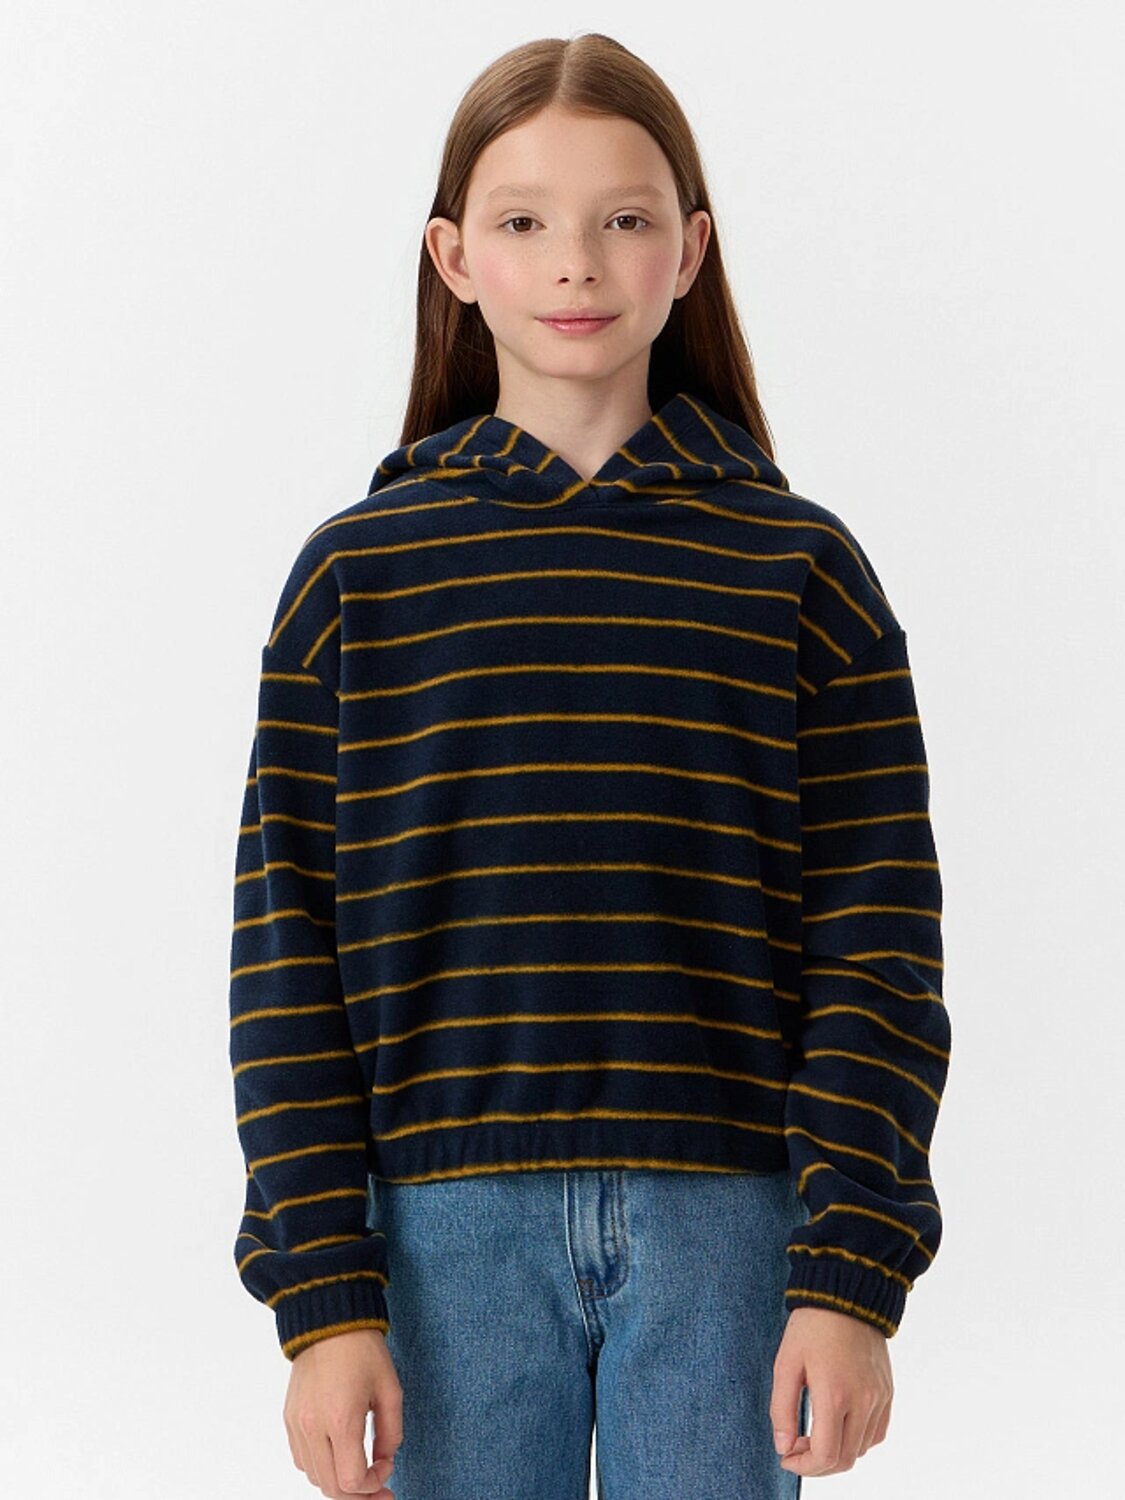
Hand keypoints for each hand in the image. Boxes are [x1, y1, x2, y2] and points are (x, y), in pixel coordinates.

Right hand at [283, 1328, 403, 1496]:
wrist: (329, 1319)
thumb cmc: (362, 1349)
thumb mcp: (390, 1390)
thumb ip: (392, 1433)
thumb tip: (386, 1460)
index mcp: (341, 1419)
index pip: (351, 1481)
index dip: (372, 1485)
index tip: (386, 1467)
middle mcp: (313, 1426)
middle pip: (330, 1487)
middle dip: (357, 1495)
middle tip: (377, 1489)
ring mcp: (297, 1424)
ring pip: (314, 1476)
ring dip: (338, 1482)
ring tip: (359, 1471)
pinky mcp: (289, 1417)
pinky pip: (302, 1459)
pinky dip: (320, 1467)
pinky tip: (338, 1455)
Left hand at [770, 1307, 892, 1476]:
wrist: (846, 1294)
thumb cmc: (811, 1326)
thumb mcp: (786, 1364)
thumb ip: (782, 1410)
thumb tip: (784, 1447)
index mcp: (834, 1394)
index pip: (825, 1455)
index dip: (804, 1466)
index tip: (787, 1456)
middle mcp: (862, 1401)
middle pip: (845, 1460)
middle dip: (818, 1465)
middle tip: (797, 1450)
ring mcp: (879, 1398)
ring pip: (862, 1449)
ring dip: (837, 1453)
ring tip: (814, 1435)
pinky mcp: (887, 1392)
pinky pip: (876, 1433)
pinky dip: (857, 1440)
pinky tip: (838, 1425)